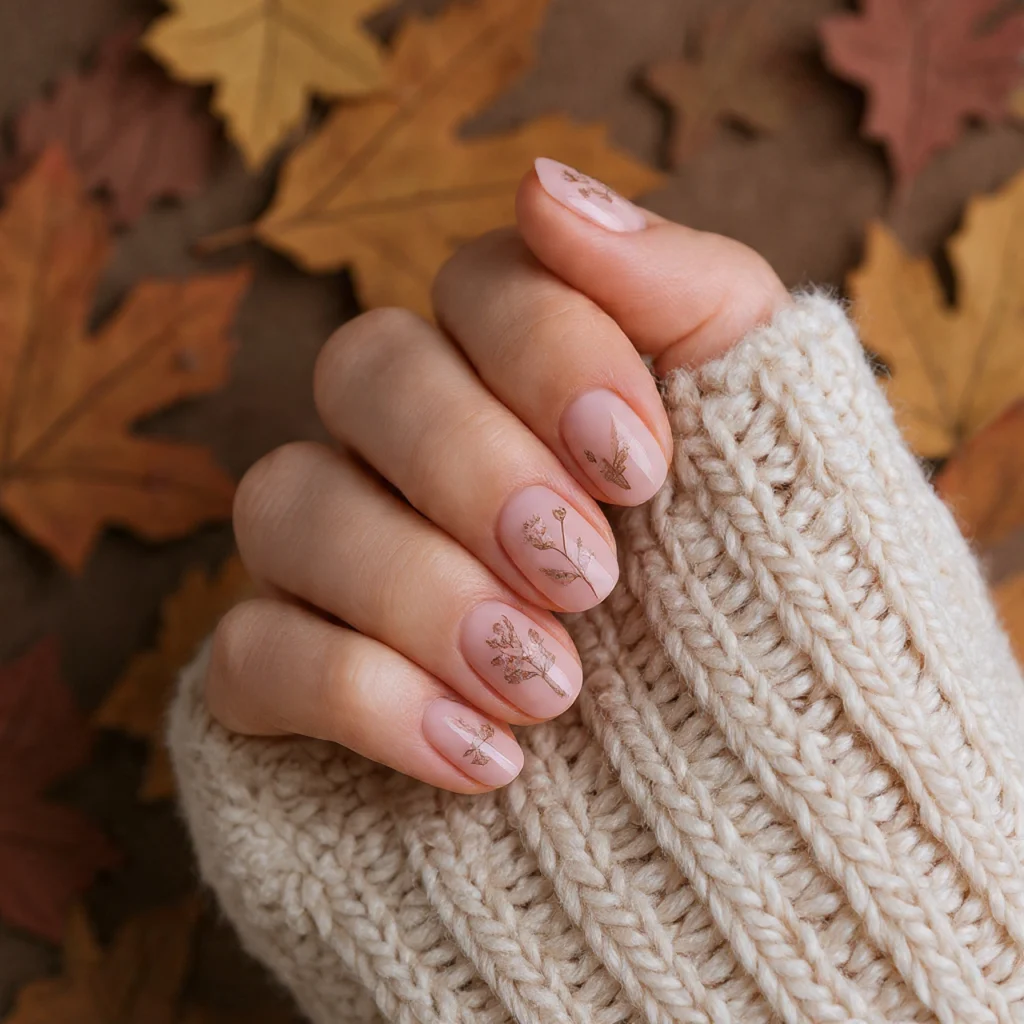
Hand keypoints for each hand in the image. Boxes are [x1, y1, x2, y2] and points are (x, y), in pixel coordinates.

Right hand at [208, 159, 789, 792]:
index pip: (480, 283)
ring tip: (552, 685)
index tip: (645, 465)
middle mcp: (413, 450)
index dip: (550, 353)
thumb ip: (686, 290)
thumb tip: (543, 186)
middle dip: (475, 466)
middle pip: (363, 370)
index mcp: (521, 376)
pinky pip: (248, 654)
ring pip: (284, 504)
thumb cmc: (758, 601)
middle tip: (589, 576)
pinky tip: (487, 761)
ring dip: (420, 590)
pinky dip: (360, 698)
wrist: (747, 791)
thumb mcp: (763, 434)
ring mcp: (340, 562)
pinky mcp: (291, 681)